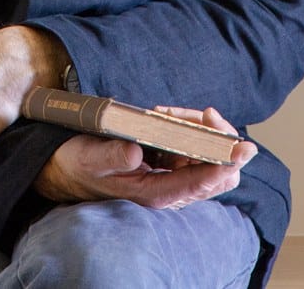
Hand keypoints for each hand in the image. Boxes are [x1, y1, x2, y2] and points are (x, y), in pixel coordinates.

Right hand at [34, 105, 256, 210]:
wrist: (65, 169)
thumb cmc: (79, 165)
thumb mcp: (90, 158)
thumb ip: (113, 156)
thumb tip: (136, 151)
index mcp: (155, 193)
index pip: (201, 184)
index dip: (223, 163)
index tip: (237, 145)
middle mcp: (169, 189)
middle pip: (217, 174)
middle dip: (221, 143)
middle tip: (207, 113)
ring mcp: (171, 176)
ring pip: (209, 158)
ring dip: (204, 131)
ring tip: (172, 110)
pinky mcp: (167, 164)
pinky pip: (194, 147)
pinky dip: (191, 127)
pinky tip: (167, 113)